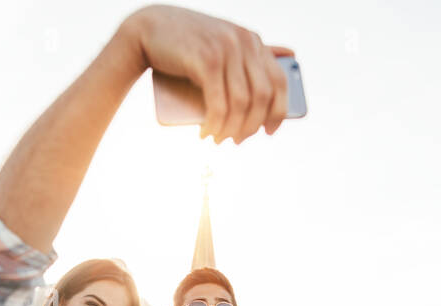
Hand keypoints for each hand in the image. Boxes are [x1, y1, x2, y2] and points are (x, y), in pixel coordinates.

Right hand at [117, 5, 291, 142]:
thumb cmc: (188, 42)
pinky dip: (215, 124)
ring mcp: (226, 49)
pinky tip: (206, 133)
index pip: (279, 81)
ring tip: (218, 139)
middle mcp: (244, 42)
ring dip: (231, 129)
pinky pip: (220, 103)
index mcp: (253, 40)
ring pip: (241, 104)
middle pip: (262, 97)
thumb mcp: (225, 42)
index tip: (268, 131)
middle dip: (251, 126)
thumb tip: (291, 55)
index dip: (278, 112)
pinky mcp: (206, 60)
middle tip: (236, 140)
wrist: (148, 29)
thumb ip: (254, 49)